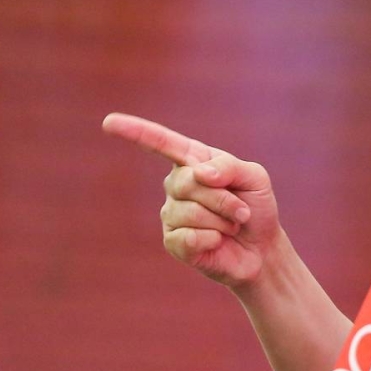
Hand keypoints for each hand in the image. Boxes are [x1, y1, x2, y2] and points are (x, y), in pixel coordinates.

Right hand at [102, 113, 282, 287]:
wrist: (262, 249)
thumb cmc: (256, 207)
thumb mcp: (255, 178)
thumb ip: (229, 167)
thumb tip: (198, 173)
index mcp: (193, 161)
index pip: (162, 142)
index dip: (136, 132)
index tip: (109, 121)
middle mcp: (176, 185)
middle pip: (189, 182)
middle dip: (224, 199)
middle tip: (242, 211)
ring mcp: (171, 214)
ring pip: (192, 212)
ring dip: (224, 221)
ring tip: (231, 226)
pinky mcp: (173, 242)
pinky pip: (189, 237)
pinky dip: (213, 239)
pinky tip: (217, 242)